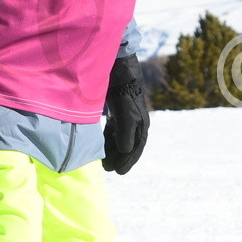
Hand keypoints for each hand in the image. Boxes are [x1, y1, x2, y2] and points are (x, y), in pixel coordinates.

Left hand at [101, 55, 147, 173]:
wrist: (119, 69)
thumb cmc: (123, 91)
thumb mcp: (124, 112)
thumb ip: (124, 132)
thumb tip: (125, 150)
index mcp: (141, 124)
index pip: (135, 148)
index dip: (128, 161)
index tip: (119, 172)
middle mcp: (136, 122)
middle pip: (128, 146)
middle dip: (119, 158)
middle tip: (109, 170)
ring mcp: (126, 116)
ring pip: (120, 139)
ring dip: (113, 151)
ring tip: (104, 162)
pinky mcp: (117, 111)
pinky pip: (113, 130)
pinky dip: (108, 139)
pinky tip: (101, 145)